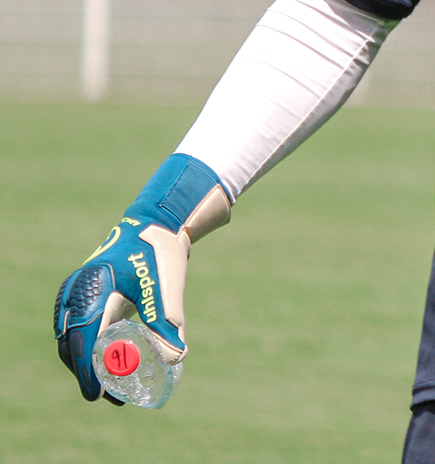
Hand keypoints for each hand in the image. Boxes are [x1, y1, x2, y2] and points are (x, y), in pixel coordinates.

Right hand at [54, 154, 230, 401]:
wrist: (157, 224)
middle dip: (89, 373)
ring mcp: (77, 291)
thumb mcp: (167, 290)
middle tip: (109, 397)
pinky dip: (87, 345)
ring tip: (110, 386)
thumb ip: (168, 324)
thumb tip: (175, 359)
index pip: (83, 339)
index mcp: (94, 290)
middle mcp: (78, 292)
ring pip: (73, 337)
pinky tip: (105, 360)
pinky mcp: (83, 292)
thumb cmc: (161, 255)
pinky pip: (77, 325)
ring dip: (87, 362)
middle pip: (74, 343)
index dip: (88, 370)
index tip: (97, 394)